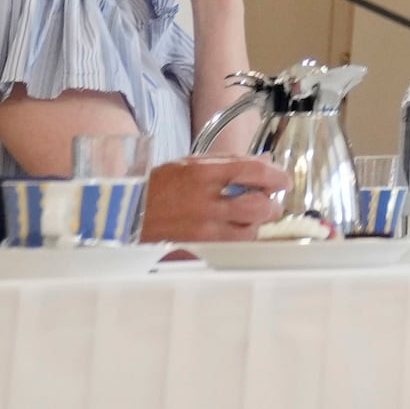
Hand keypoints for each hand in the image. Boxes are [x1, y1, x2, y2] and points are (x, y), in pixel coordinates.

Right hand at [142, 154, 288, 242]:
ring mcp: (202, 229)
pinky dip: (239, 240)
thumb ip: (230, 162)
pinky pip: (230, 247)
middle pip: (258, 206)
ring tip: (251, 218)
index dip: (276, 176)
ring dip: (256, 225)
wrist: (125, 214)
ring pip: (248, 232)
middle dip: (272, 205)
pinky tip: (235, 232)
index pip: (253, 171)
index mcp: (204, 174)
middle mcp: (205, 202)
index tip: (284, 180)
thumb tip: (265, 160)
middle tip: (271, 203)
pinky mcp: (196, 248)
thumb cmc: (158, 186)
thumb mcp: (192, 163)